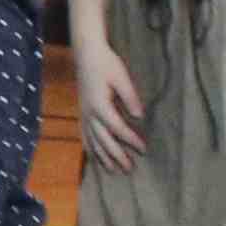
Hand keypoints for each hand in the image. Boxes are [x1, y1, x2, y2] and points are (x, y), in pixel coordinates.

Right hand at [78, 40, 146, 177]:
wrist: (86, 54)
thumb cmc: (106, 64)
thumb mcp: (122, 77)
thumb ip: (130, 97)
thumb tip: (139, 117)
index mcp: (100, 105)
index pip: (118, 128)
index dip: (131, 140)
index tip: (144, 150)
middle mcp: (90, 114)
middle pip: (104, 140)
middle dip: (117, 156)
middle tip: (130, 169)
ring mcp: (84, 115)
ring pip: (93, 141)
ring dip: (103, 157)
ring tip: (114, 171)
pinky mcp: (82, 113)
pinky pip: (85, 136)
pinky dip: (91, 149)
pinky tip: (95, 157)